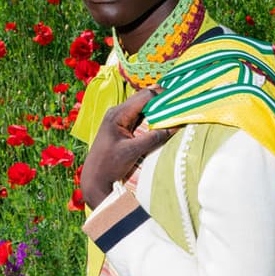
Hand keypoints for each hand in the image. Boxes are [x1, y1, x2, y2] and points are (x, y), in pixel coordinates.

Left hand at [80, 88, 174, 208]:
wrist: (94, 178)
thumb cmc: (109, 165)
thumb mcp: (133, 151)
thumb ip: (153, 138)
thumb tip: (174, 127)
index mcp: (118, 114)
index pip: (145, 96)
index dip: (162, 96)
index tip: (178, 101)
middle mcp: (117, 112)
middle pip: (144, 98)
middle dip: (161, 100)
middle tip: (179, 104)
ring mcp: (118, 118)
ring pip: (142, 106)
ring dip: (157, 107)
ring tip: (173, 110)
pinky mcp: (121, 126)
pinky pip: (139, 115)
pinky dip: (151, 116)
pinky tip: (161, 120)